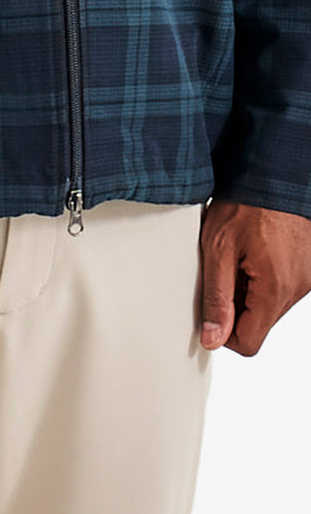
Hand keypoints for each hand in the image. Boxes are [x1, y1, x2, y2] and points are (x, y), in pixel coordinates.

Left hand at [199, 199, 310, 354]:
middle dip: (238, 304)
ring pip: (271, 306)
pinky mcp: (308, 266)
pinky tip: (256, 250)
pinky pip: (283, 287)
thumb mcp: (218, 247)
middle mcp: (298, 287)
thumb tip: (212, 338)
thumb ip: (217, 298)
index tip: (214, 307)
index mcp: (275, 287)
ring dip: (251, 289)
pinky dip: (266, 276)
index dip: (225, 332)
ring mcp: (307, 277)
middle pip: (260, 324)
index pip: (249, 343)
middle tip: (226, 267)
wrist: (275, 170)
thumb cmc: (247, 200)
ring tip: (242, 254)